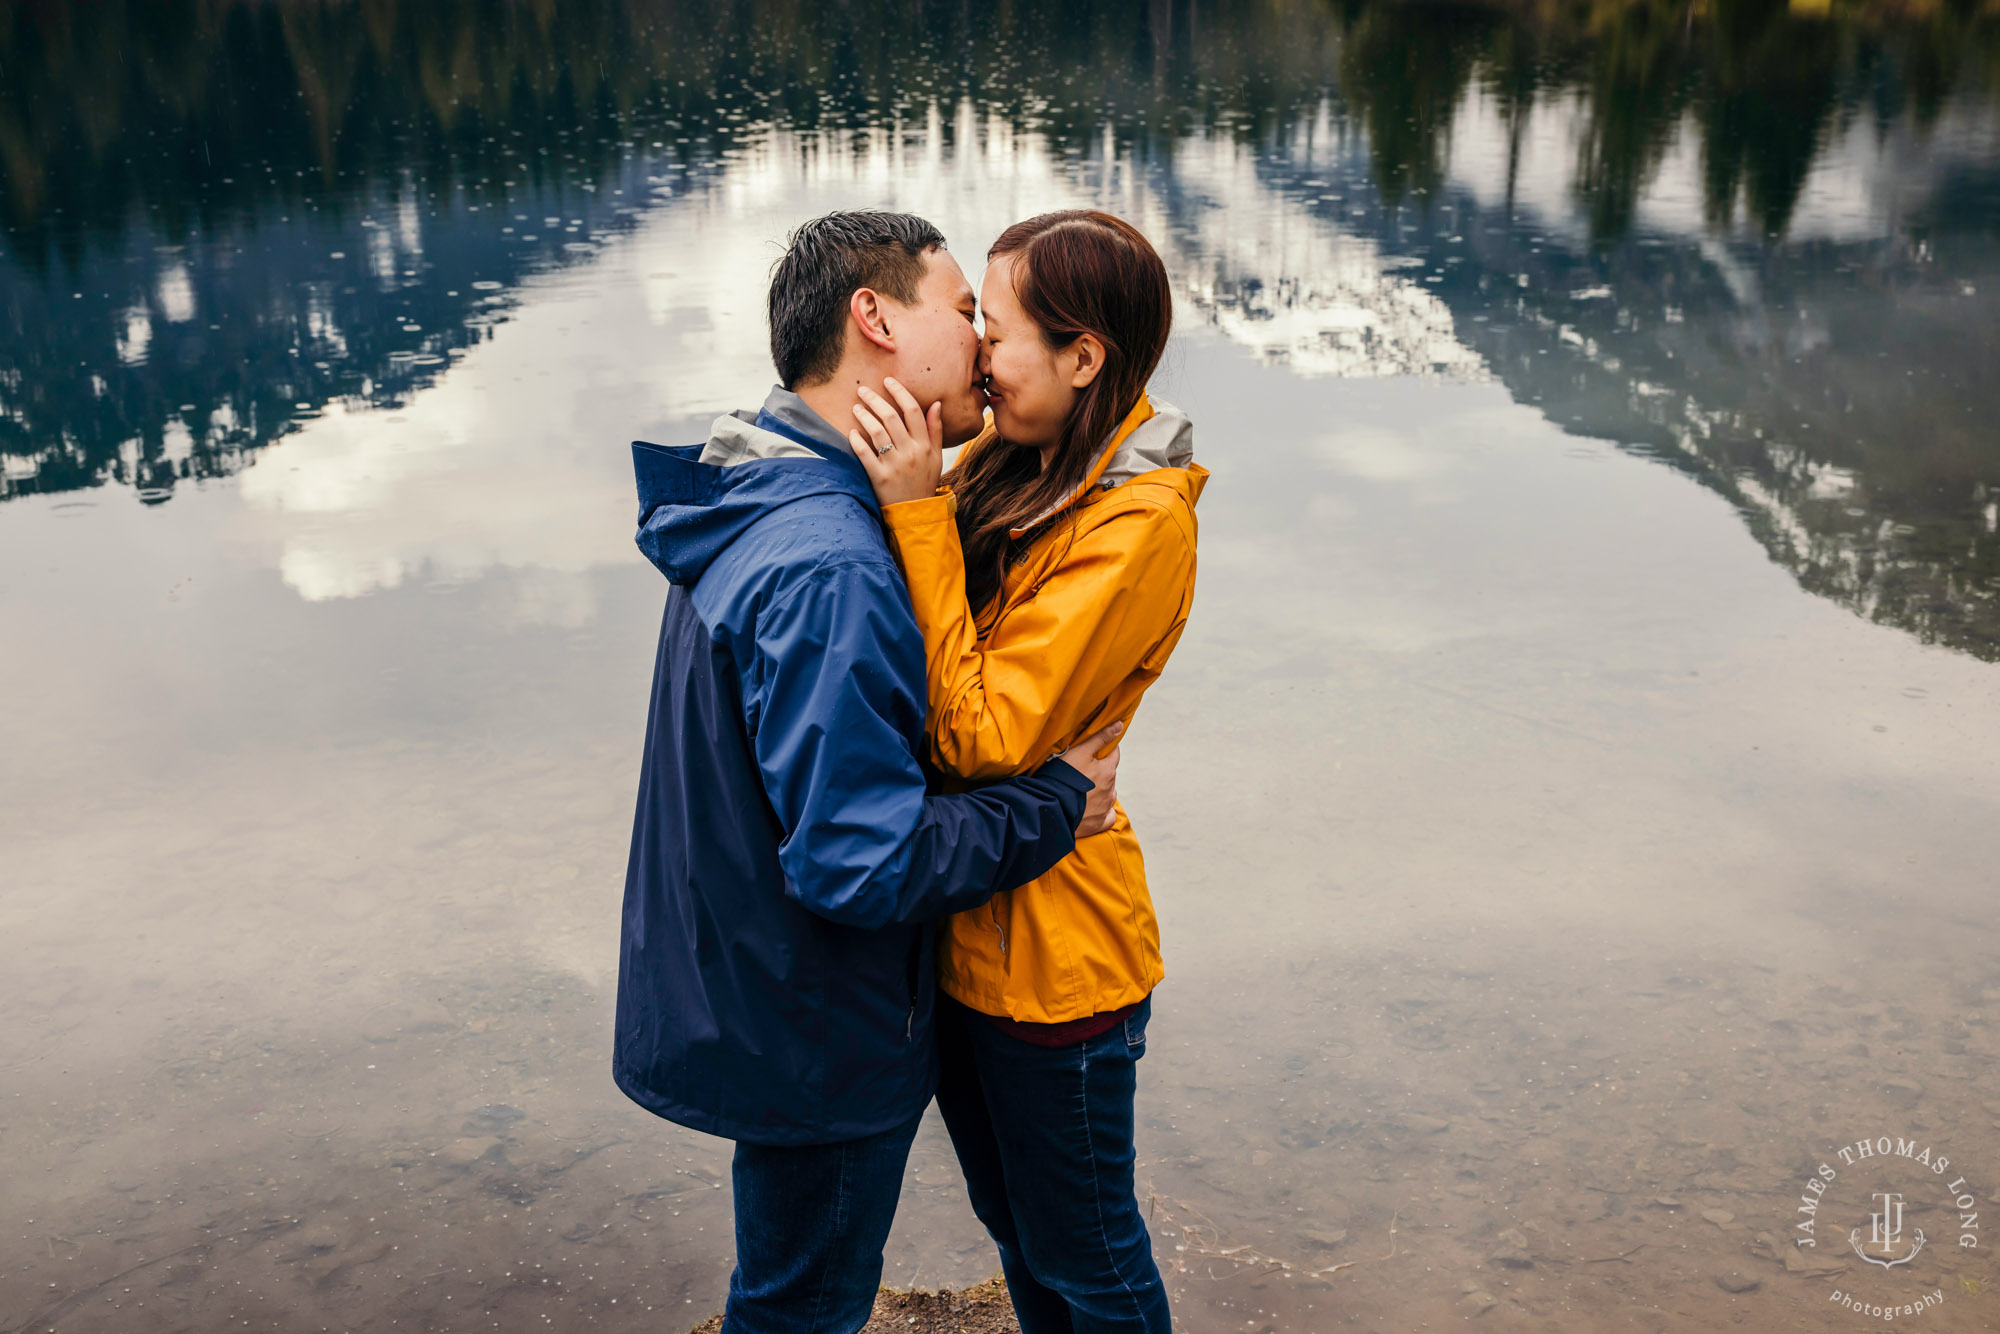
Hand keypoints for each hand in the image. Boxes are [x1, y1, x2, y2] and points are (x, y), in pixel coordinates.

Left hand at [846, 377, 944, 506]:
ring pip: (876, 432)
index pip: (912, 411)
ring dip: (864, 415)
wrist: (915, 513)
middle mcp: (910, 452)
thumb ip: (935, 430)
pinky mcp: (879, 477)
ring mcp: (894, 465)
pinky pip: (865, 453)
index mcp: (925, 445)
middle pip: (891, 417)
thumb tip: (935, 403)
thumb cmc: (924, 481)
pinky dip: (856, 440)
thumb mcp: (936, 456)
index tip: (888, 381)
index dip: (899, 392)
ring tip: (856, 407)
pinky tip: (852, 432)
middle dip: (874, 399)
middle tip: (863, 390)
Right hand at [1058, 721, 1122, 838]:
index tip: (1093, 751)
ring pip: (1108, 794)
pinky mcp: (1098, 823)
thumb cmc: (1063, 776)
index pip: (1114, 754)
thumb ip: (1100, 738)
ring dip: (1099, 790)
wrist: (1052, 807)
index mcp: (1108, 770)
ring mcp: (1105, 807)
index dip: (1104, 750)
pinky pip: (1107, 816)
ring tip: (1081, 790)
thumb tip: (1119, 725)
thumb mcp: (1079, 751)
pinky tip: (1091, 809)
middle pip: (1109, 775)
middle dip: (1099, 771)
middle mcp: (1110, 789)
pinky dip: (1102, 812)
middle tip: (1080, 771)